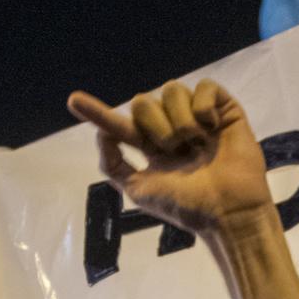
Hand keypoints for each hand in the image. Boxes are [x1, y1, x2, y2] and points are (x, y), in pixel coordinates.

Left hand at [67, 79, 270, 236]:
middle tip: (174, 150)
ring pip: (172, 90)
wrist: (226, 211)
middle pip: (143, 102)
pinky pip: (204, 86)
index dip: (96, 112)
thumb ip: (114, 164)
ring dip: (179, 120)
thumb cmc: (186, 207)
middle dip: (154, 126)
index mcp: (150, 147)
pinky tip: (211, 127)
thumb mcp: (139, 191)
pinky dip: (203, 105)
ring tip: (195, 144)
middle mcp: (171, 128)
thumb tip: (101, 132)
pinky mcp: (223, 109)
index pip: (119, 125)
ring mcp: (197, 116)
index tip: (72, 101)